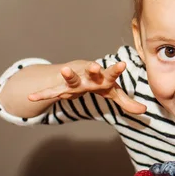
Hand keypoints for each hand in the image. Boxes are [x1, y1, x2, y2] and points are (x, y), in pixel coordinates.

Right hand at [28, 60, 146, 114]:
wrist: (78, 72)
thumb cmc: (97, 82)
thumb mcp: (112, 91)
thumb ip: (126, 101)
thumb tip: (144, 111)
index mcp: (101, 77)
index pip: (111, 73)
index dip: (116, 69)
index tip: (122, 64)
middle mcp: (87, 77)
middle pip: (90, 73)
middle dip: (92, 70)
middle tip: (95, 65)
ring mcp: (73, 81)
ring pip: (70, 79)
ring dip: (67, 75)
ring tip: (64, 70)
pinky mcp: (60, 87)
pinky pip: (51, 92)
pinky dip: (42, 94)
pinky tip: (30, 97)